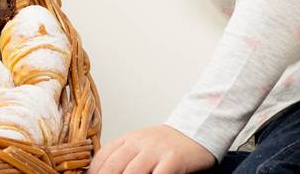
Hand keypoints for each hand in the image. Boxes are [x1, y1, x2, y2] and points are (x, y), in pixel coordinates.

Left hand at [88, 124, 213, 173]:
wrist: (197, 130)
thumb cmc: (167, 144)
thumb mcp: (141, 144)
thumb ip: (123, 156)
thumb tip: (102, 172)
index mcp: (128, 139)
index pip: (102, 159)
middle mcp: (139, 143)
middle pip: (113, 168)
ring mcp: (156, 150)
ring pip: (132, 173)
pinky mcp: (173, 159)